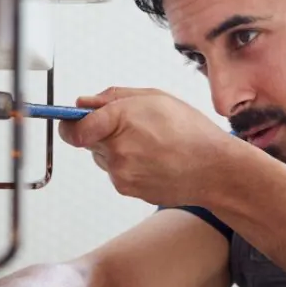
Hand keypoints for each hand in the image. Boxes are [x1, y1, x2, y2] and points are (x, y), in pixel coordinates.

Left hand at [58, 87, 232, 206]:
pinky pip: (115, 172)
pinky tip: (152, 160)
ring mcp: (121, 173)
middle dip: (100, 132)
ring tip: (149, 145)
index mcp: (121, 119)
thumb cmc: (191, 131)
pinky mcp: (126, 189)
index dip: (70, 123)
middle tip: (132, 127)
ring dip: (115, 149)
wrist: (215, 169)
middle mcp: (117, 149)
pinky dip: (127, 165)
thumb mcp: (155, 98)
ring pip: (101, 157)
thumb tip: (83, 103)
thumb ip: (113, 97)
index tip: (71, 120)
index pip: (74, 128)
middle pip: (87, 140)